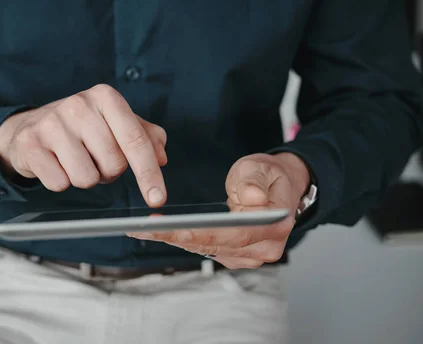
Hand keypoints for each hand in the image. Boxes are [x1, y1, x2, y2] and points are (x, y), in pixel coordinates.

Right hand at [0, 84, 167, 206]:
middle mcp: (79, 105)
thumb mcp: (114, 124)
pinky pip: (59, 184)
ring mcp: (52, 123)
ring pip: (87, 178)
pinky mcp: (30, 144)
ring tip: (74, 160)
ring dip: (85, 178)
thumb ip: (145, 137)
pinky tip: (54, 164)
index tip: (157, 199)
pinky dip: (61, 181)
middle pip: (114, 165)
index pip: (135, 141)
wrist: (29, 127)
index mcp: (105, 97)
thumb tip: (161, 158)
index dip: (149, 174)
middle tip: (93, 158)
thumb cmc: (80, 128)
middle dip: (108, 172)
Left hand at [127, 153, 309, 267]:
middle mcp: (264, 248)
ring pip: (207, 250)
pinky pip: (207, 250)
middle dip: (176, 237)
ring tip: (144, 229)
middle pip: (214, 246)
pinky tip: (163, 232)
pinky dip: (185, 241)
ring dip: (175, 240)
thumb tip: (252, 198)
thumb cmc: (270, 176)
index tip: (171, 228)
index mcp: (274, 226)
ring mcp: (250, 255)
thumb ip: (253, 181)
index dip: (200, 233)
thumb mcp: (261, 167)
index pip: (232, 234)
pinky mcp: (236, 255)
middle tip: (142, 228)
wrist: (279, 188)